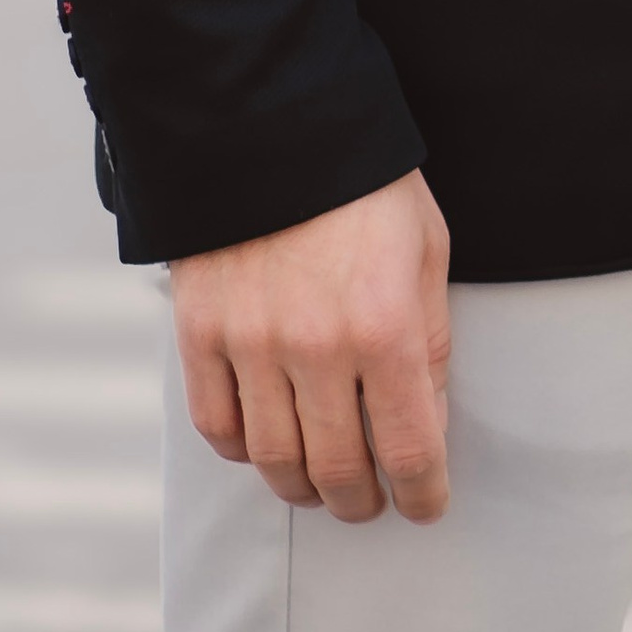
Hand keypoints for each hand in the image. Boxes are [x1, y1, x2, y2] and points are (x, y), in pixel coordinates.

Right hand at [172, 169, 452, 525]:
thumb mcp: (425, 249)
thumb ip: (431, 339)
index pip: (410, 448)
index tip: (426, 505)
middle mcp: (316, 348)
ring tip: (322, 485)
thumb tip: (428, 417)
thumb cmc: (363, 185)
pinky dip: (242, 452)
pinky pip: (217, 425)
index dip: (422, 494)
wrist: (270, 125)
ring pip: (274, 460)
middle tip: (372, 503)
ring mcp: (251, 345)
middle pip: (338, 469)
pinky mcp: (201, 335)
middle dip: (362, 501)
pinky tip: (265, 445)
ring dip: (303, 488)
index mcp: (385, 326)